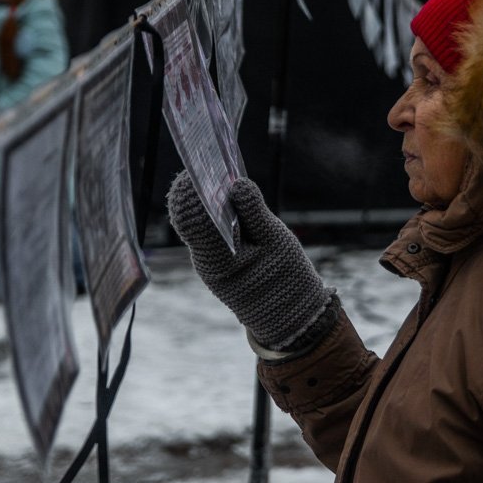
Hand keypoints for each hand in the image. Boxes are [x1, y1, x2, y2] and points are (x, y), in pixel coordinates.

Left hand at [167, 172, 332, 350]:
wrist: (291, 318)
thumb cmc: (286, 281)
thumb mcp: (276, 242)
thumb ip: (254, 211)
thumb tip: (236, 182)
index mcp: (216, 258)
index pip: (191, 218)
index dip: (193, 190)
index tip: (204, 166)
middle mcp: (205, 260)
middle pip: (191, 217)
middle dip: (200, 190)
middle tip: (214, 164)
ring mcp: (210, 262)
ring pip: (200, 223)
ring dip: (210, 201)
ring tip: (224, 177)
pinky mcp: (219, 261)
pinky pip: (211, 232)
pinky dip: (219, 214)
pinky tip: (232, 199)